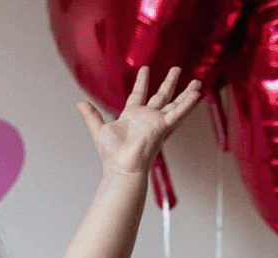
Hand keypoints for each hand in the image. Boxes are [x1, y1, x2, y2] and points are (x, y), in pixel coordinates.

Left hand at [78, 66, 200, 176]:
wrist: (121, 168)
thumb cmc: (111, 155)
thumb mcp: (98, 130)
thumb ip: (91, 116)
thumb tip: (80, 103)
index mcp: (131, 116)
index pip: (138, 94)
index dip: (141, 82)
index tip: (145, 70)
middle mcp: (146, 118)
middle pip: (161, 96)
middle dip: (169, 83)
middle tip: (176, 69)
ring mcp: (156, 122)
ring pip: (174, 103)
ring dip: (185, 93)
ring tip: (197, 82)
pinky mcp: (162, 127)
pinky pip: (177, 113)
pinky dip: (187, 104)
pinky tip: (197, 94)